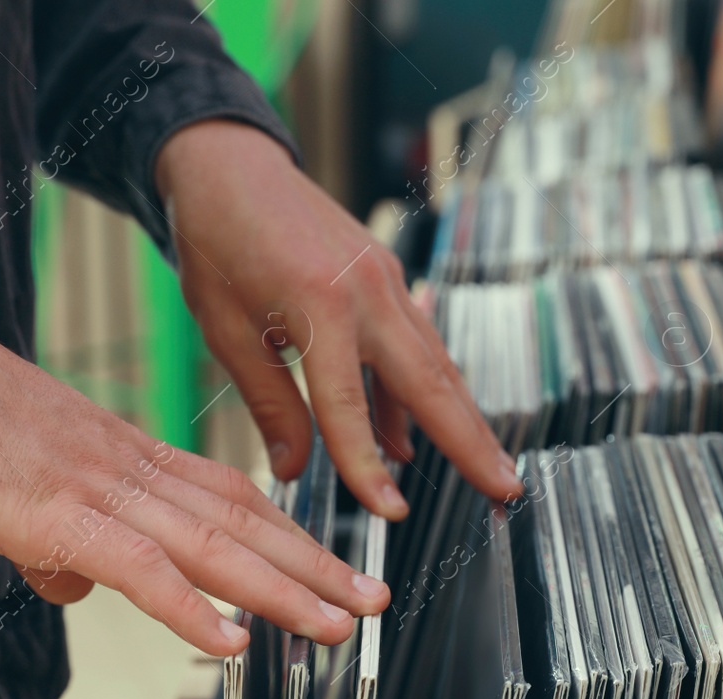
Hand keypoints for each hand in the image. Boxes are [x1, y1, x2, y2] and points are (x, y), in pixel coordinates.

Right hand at [0, 323, 388, 653]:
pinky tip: (231, 643)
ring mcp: (100, 492)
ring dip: (282, 592)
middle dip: (315, 568)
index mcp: (133, 457)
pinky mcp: (57, 517)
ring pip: (214, 547)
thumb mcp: (31, 486)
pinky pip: (140, 568)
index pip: (234, 499)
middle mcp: (133, 470)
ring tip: (334, 626)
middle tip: (371, 602)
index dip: (292, 536)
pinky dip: (189, 607)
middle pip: (244, 523)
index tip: (336, 568)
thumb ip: (67, 541)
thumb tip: (80, 589)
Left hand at [154, 119, 523, 518]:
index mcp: (319, 304)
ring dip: (464, 420)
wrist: (228, 163)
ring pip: (435, 363)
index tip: (389, 512)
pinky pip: (415, 343)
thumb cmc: (216, 242)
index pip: (348, 406)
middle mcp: (366, 290)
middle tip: (507, 490)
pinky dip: (422, 390)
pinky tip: (412, 436)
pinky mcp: (386, 277)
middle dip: (472, 441)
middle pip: (431, 382)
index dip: (368, 466)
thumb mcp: (225, 330)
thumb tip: (295, 469)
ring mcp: (385, 279)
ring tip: (491, 469)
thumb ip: (269, 402)